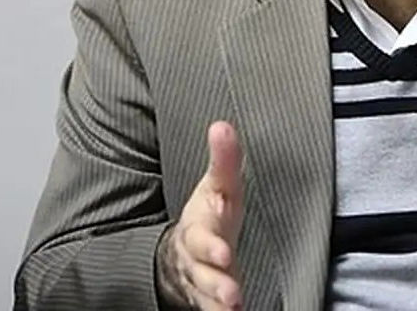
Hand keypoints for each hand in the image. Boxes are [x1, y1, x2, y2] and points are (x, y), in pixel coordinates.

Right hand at [157, 121, 244, 309]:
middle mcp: (197, 248)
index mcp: (202, 218)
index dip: (213, 220)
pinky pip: (209, 307)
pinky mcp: (205, 297)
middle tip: (228, 269)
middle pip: (201, 254)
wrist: (183, 251)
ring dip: (218, 292)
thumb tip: (222, 125)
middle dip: (213, 261)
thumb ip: (224, 159)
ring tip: (233, 300)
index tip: (223, 221)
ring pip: (204, 285)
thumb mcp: (219, 185)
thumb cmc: (210, 213)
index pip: (205, 217)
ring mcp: (200, 274)